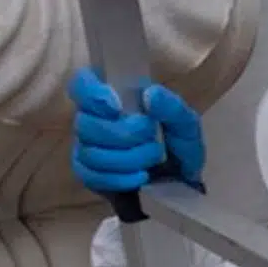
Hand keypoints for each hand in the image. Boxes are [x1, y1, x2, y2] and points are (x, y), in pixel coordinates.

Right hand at [69, 69, 204, 198]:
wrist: (181, 183)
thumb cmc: (179, 145)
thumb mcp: (185, 124)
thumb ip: (172, 107)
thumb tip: (149, 94)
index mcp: (114, 96)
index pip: (81, 83)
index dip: (89, 92)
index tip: (115, 107)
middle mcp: (94, 119)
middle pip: (84, 123)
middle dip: (122, 134)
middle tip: (150, 137)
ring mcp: (88, 148)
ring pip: (89, 153)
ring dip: (126, 159)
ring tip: (153, 158)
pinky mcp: (90, 175)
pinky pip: (91, 177)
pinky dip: (119, 179)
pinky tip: (140, 177)